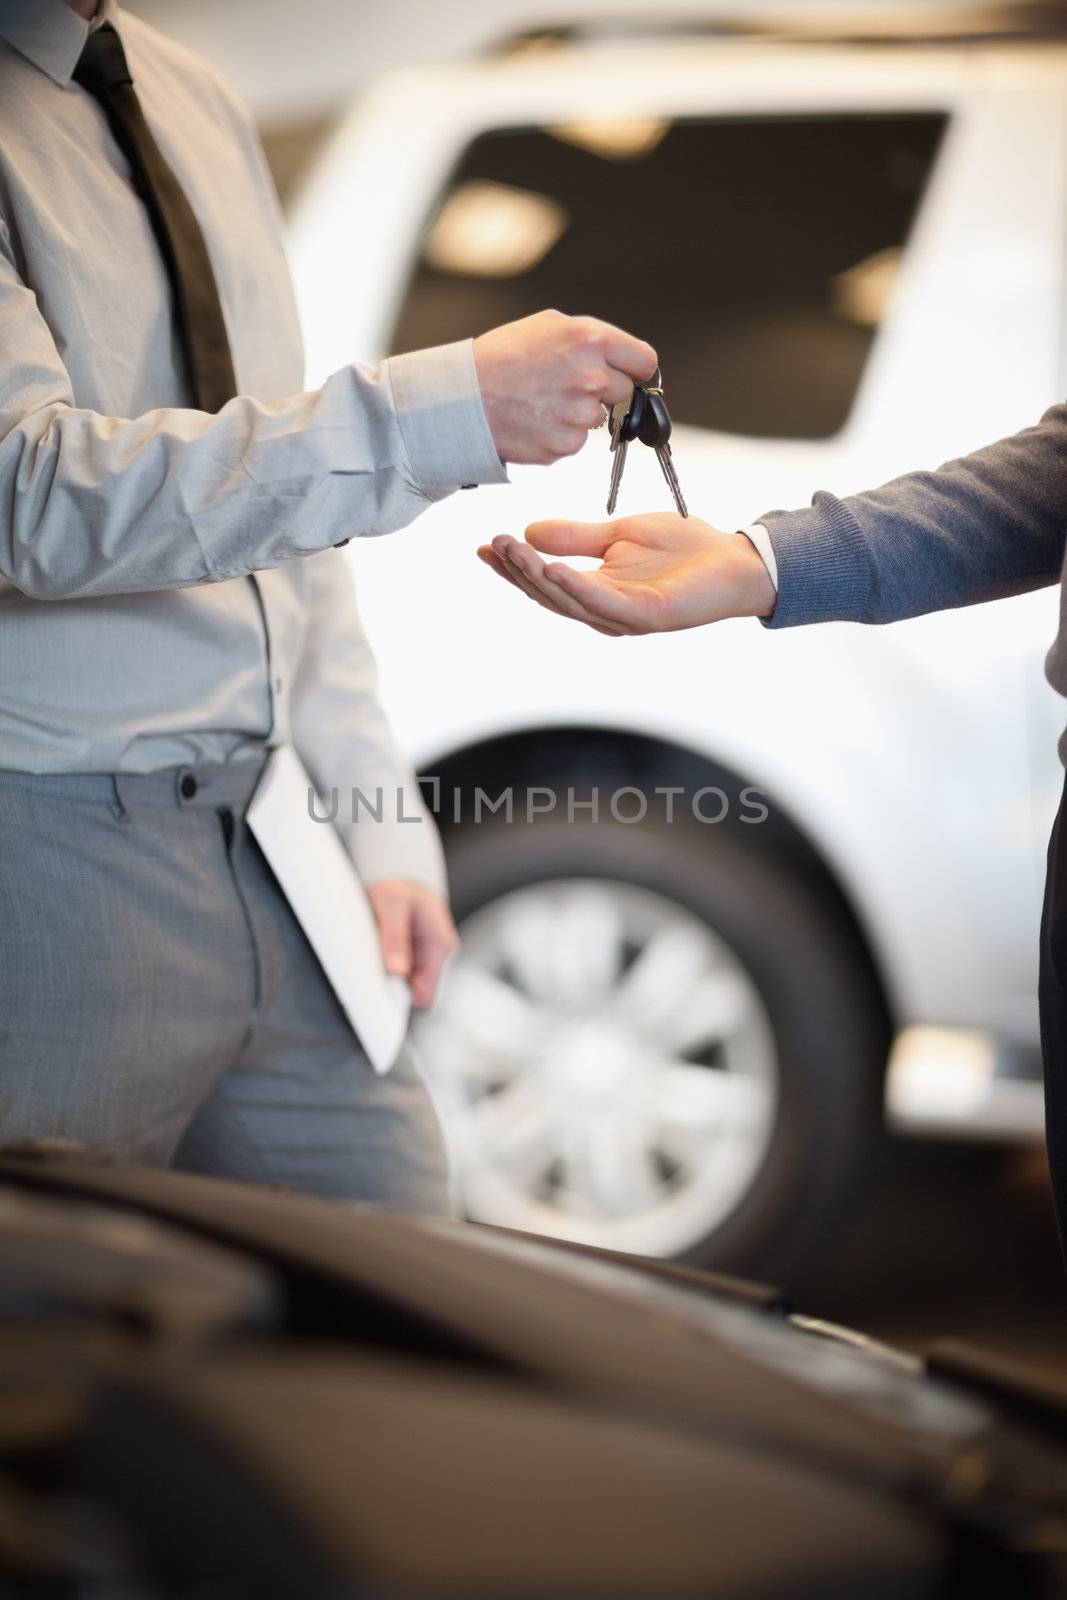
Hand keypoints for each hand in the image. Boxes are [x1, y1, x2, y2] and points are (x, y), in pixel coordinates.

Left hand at [366, 880, 459, 1009]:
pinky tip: (377, 950)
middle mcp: (438, 954)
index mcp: (440, 945)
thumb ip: (394, 938)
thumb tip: (397, 971)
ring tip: (374, 952)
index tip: (380, 988)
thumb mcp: (391, 905)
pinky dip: (386, 965)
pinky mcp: (415, 954)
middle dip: (392, 984)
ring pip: (405, 982)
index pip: (426, 993)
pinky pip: (400, 971)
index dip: (402, 996)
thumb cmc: (399, 885)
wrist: (401, 873)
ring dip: (388, 974)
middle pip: (414, 990)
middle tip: (372, 967)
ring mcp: (427, 955)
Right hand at [473, 311, 656, 465]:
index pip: (644, 361)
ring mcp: (579, 415)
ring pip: (598, 419)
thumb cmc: (501, 357)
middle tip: (568, 386)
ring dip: (578, 413)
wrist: (462, 398)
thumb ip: (591, 341)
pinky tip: (535, 420)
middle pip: (625, 392)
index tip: (629, 374)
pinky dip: (559, 433)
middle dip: (605, 390)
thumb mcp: (548, 326)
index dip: (636, 368)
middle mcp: (591, 378)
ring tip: (543, 401)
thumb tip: (623, 361)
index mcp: (590, 341)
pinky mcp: (565, 445)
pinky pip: (575, 440)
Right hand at [477, 514, 776, 635]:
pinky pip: (602, 603)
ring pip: (569, 599)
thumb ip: (577, 537)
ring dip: (537, 576)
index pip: (545, 580)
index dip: (513, 566)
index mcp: (596, 592)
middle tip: (493, 544)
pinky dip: (575, 587)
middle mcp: (604, 611)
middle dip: (518, 570)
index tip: (485, 546)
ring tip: (513, 551)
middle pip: (549, 594)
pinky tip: (553, 569)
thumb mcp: (619, 533)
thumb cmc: (684, 550)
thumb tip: (531, 532)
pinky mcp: (647, 615)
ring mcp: (625, 617)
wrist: (735, 560)